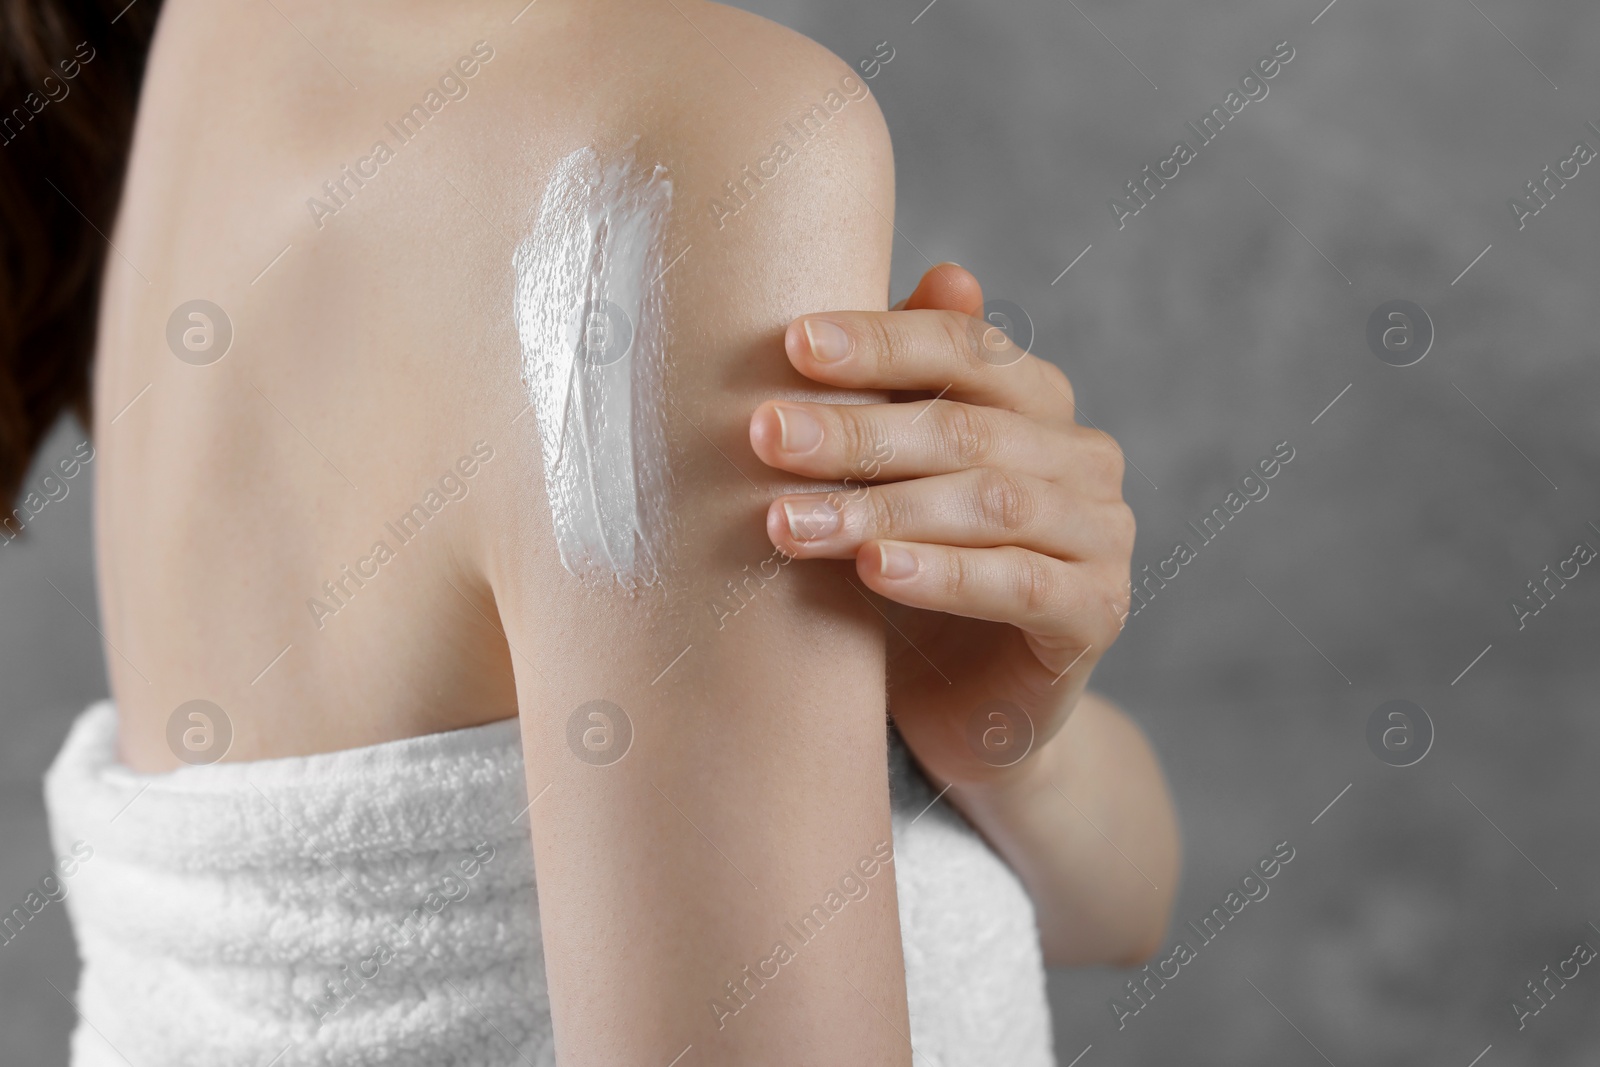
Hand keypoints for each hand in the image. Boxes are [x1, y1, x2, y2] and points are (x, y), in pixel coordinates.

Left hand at [748, 264, 1134, 787]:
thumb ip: (903, 387)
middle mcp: (1082, 458)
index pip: (965, 347)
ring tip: (789, 521)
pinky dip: (943, 574)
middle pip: (967, 428)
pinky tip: (874, 570)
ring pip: (990, 505)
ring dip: (882, 509)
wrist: (957, 710)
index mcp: (1037, 401)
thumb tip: (946, 269)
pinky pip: (1019, 584)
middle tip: (766, 435)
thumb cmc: (909, 572)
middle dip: (858, 432)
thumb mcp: (889, 478)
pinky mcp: (1098, 613)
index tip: (791, 342)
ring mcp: (1102, 536)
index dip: (881, 341)